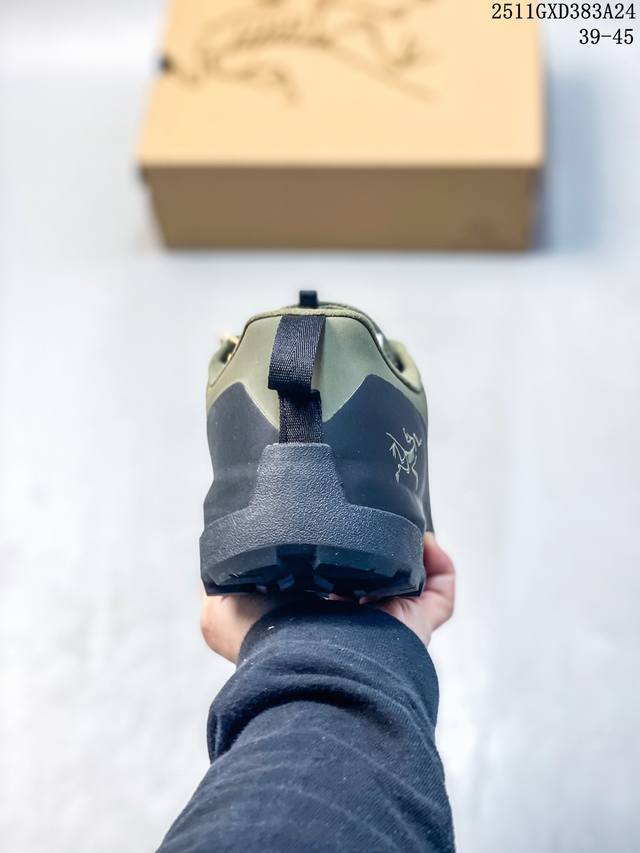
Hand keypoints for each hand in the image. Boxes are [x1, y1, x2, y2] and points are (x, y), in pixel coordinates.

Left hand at [200, 534, 455, 662]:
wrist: (308, 662)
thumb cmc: (265, 638)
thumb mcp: (220, 610)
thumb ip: (221, 582)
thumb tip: (222, 562)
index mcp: (308, 614)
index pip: (322, 578)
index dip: (327, 549)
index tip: (328, 518)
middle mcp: (348, 620)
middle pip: (369, 576)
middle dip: (371, 545)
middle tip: (370, 512)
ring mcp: (386, 623)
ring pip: (406, 581)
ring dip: (407, 548)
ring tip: (398, 517)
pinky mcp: (417, 624)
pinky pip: (440, 593)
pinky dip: (440, 565)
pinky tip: (425, 538)